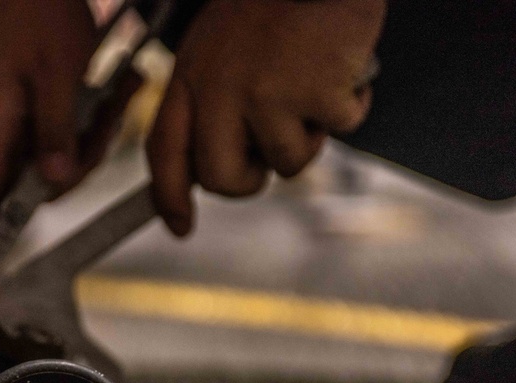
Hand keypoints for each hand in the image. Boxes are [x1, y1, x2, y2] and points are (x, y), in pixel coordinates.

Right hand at [0, 0, 140, 263]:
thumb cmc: (42, 14)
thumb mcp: (56, 74)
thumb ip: (55, 132)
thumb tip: (53, 182)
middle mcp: (5, 128)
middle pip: (34, 183)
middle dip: (77, 165)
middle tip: (106, 118)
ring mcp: (22, 122)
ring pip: (60, 162)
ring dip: (97, 135)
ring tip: (120, 86)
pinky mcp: (43, 113)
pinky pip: (70, 138)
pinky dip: (98, 119)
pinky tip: (120, 83)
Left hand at [148, 0, 386, 234]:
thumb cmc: (276, 2)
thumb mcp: (220, 46)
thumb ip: (210, 99)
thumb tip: (210, 168)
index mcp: (190, 74)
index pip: (163, 150)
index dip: (167, 196)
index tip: (178, 226)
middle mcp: (218, 88)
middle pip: (219, 178)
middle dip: (248, 182)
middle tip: (269, 159)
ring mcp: (264, 93)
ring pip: (286, 163)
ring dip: (309, 136)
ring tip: (313, 86)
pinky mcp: (312, 92)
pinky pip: (338, 129)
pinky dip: (352, 104)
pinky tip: (345, 66)